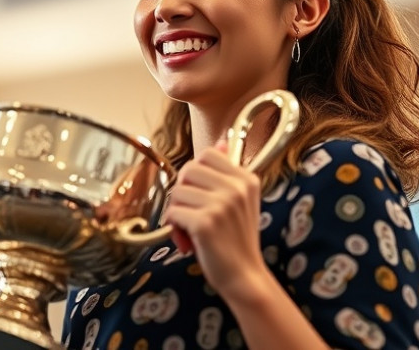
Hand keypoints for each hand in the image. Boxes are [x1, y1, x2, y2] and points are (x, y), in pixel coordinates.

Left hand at [164, 141, 266, 296]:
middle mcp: (236, 188)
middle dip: (183, 192)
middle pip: (188, 170)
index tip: (201, 194)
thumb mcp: (240, 201)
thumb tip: (221, 142)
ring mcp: (221, 205)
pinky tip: (186, 239)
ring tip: (191, 228)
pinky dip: (173, 227)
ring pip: (177, 191)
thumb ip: (228, 173)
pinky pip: (172, 212)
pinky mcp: (205, 222)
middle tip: (193, 213)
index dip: (195, 174)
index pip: (207, 154)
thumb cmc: (236, 239)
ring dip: (177, 211)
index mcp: (246, 179)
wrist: (244, 276)